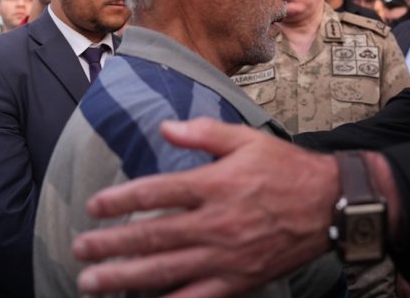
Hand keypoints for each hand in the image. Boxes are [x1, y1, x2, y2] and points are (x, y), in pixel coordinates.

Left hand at [72, 117, 339, 297]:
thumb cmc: (287, 169)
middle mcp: (214, 222)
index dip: (119, 200)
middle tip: (80, 250)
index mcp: (214, 184)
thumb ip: (204, 133)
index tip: (95, 206)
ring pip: (164, 271)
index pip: (155, 193)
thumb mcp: (248, 139)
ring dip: (124, 278)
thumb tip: (165, 127)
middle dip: (110, 244)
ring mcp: (225, 255)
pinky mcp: (238, 280)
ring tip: (92, 282)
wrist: (329, 204)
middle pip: (151, 236)